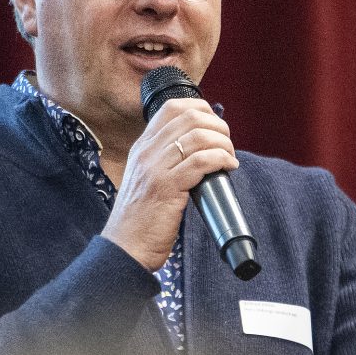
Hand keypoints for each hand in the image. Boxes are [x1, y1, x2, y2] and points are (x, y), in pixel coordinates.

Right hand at [100, 98, 236, 269]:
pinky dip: (221, 160)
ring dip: (223, 144)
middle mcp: (146, 152)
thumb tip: (199, 149)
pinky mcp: (166, 187)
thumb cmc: (141, 218)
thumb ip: (165, 160)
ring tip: (229, 157)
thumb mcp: (146, 178)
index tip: (215, 126)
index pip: (171, 107)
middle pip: (189, 118)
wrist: (125, 247)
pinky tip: (228, 167)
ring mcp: (154, 168)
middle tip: (227, 144)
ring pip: (198, 137)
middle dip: (218, 127)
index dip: (201, 109)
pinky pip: (201, 162)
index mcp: (142, 146)